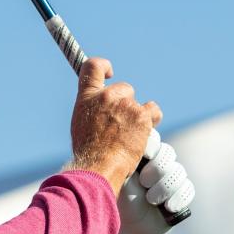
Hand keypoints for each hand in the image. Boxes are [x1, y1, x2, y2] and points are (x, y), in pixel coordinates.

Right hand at [67, 57, 161, 195]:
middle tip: (120, 124)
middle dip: (125, 104)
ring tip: (128, 135)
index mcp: (88, 97)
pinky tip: (142, 133)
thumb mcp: (80, 124)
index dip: (104, 66)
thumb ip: (91, 109)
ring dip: (136, 116)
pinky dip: (150, 120)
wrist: (99, 166)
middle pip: (124, 89)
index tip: (110, 73)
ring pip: (138, 104)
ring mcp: (126, 105)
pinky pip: (153, 111)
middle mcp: (107, 96)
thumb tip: (100, 109)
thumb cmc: (88, 152)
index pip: (93, 67)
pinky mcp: (143, 116)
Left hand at [113, 132, 195, 233]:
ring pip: (178, 172)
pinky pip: (188, 190)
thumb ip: (124, 158)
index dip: (151, 146)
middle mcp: (157, 165)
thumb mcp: (117, 177)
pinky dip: (177, 199)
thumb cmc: (116, 200)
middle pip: (168, 154)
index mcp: (139, 157)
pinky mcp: (180, 196)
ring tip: (150, 200)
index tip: (144, 154)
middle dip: (156, 169)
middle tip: (143, 182)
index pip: (153, 140)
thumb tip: (127, 134)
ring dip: (163, 187)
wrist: (125, 230)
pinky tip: (167, 208)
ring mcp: (170, 180)